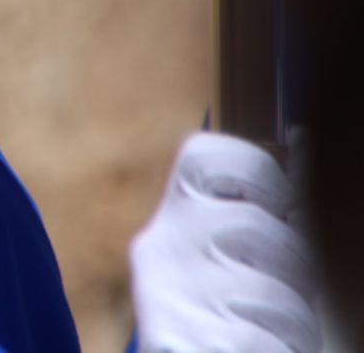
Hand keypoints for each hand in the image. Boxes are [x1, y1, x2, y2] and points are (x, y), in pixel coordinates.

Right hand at [131, 131, 318, 352]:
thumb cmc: (236, 315)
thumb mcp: (251, 254)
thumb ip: (276, 205)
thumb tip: (307, 136)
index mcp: (173, 215)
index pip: (203, 155)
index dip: (257, 171)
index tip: (280, 206)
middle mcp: (159, 247)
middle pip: (250, 223)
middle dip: (293, 264)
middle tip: (286, 293)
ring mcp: (167, 297)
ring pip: (270, 293)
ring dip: (295, 322)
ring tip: (273, 333)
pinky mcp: (178, 341)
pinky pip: (262, 342)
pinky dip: (280, 350)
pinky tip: (260, 350)